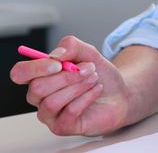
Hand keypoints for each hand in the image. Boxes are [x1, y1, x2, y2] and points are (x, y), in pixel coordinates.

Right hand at [10, 36, 129, 135]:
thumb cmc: (100, 76)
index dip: (35, 68)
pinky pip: (68, 112)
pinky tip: (96, 90)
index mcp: (40, 76)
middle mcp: (40, 96)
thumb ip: (72, 46)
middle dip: (67, 76)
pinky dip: (86, 97)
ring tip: (94, 79)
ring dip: (78, 87)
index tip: (58, 63)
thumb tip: (56, 55)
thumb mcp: (90, 53)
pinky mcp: (62, 127)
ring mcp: (49, 114)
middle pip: (37, 88)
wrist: (120, 94)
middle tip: (89, 69)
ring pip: (52, 102)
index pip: (20, 73)